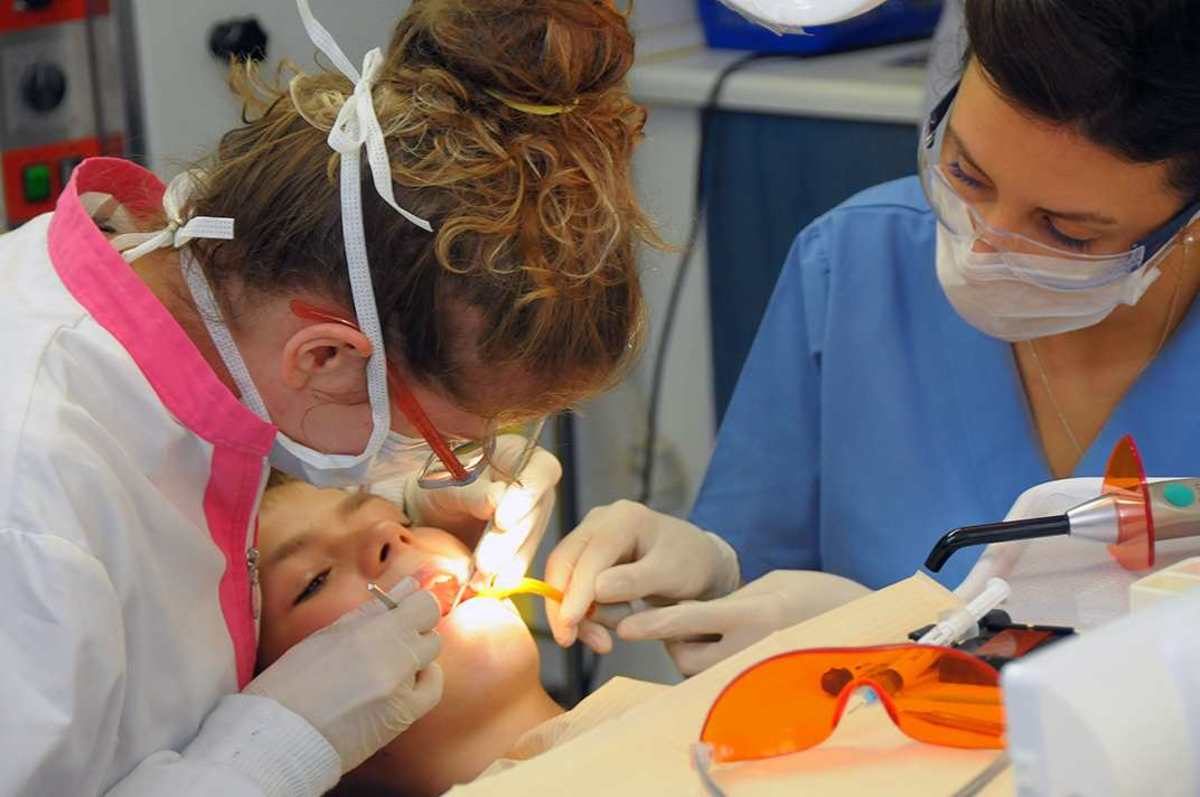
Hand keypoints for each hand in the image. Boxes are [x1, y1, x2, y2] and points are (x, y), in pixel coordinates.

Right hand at [244, 578, 443, 772]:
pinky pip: (431, 690)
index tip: (401, 608)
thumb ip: (372, 611)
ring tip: (384, 663)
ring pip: (431, 657)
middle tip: (386, 637)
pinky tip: (398, 683)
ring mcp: (401, 692)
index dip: (415, 604)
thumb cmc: (291, 684)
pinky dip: (420, 682)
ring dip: (414, 654)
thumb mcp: (326, 635)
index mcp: (372, 634)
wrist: (277, 740)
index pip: (424, 605)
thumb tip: (408, 586)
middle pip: (429, 630)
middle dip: (413, 628)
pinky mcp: (402, 719)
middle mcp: (394, 661)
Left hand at [405, 434, 560, 572]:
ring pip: (530, 539)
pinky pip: (521, 558)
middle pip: (536, 511)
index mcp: (517, 454)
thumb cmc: (434, 485)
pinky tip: (492, 585)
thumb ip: (472, 490)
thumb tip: (496, 500)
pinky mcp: (521, 543)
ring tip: (481, 579)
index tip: (501, 520)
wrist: (423, 511)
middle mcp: (531, 484)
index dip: (527, 495)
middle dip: (509, 540)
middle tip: (485, 562)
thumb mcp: (446, 483)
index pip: (541, 469)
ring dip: (508, 562)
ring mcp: (530, 515)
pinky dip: (505, 574)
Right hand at [544, 500, 740, 650]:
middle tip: (570, 641)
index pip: (590, 556)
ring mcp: (591, 538)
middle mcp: (600, 522)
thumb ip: (636, 581)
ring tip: (607, 638)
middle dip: (565, 606)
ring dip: (580, 615)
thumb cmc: (690, 565)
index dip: (575, 591)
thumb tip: (597, 590)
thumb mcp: (671, 575)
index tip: (568, 625)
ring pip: (564, 580)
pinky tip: (607, 628)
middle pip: (564, 564)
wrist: (697, 564)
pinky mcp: (588, 559)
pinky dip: (585, 614)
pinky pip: (573, 589)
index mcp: (624, 519)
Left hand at [616, 570, 869, 674]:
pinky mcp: (766, 683)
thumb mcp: (771, 585)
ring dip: (690, 657)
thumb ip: (729, 604)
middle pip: (686, 658)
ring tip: (704, 635)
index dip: (656, 622)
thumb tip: (693, 616)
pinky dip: (710, 669)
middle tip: (676, 623)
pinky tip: (714, 651)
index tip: (627, 625)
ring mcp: (761, 670)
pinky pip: (721, 682)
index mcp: (755, 614)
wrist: (868, 623)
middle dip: (672, 642)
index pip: (691, 619)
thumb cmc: (818, 594)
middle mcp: (755, 648)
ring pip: (700, 675)